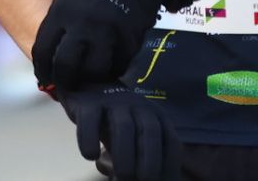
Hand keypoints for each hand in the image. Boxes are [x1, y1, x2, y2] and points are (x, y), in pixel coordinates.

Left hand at [33, 0, 200, 89]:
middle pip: (66, 66)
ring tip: (92, 78)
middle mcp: (82, 24)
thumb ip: (61, 22)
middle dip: (65, 81)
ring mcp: (107, 32)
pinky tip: (112, 65)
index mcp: (62, 11)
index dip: (42, 70)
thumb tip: (52, 54)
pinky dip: (115, 68)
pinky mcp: (130, 38)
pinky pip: (119, 64)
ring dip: (92, 79)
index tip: (46, 78)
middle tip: (68, 86)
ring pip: (94, 72)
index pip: (43, 51)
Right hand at [56, 83, 181, 180]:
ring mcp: (113, 102)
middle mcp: (138, 106)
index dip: (169, 163)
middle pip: (150, 130)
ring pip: (123, 126)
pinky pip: (90, 119)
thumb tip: (150, 180)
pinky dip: (90, 139)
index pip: (170, 140)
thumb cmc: (116, 121)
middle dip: (151, 158)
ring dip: (125, 153)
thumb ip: (144, 155)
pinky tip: (90, 155)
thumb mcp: (135, 135)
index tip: (161, 180)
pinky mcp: (88, 102)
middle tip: (145, 180)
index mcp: (155, 115)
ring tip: (122, 175)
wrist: (88, 85)